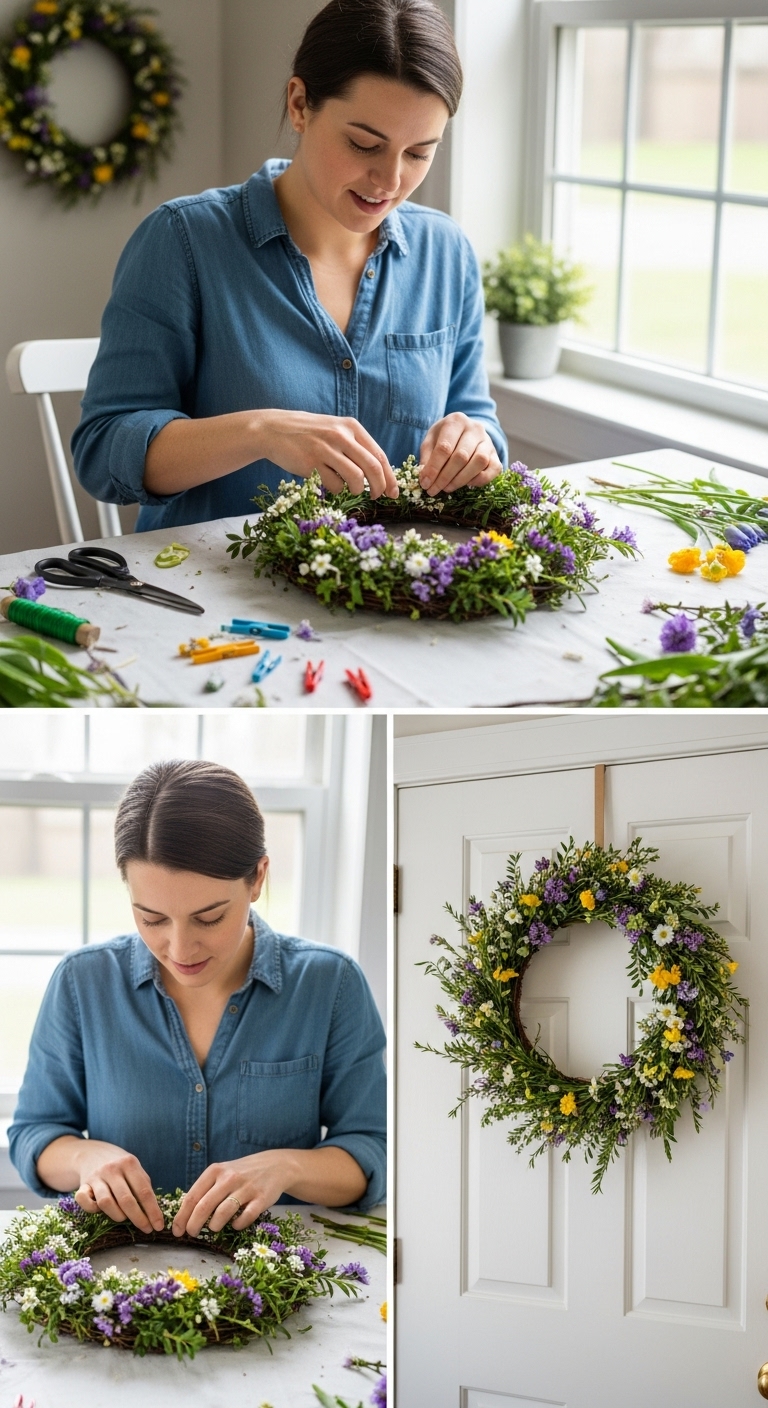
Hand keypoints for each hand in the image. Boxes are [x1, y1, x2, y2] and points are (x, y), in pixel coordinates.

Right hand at [73, 1143, 164, 1234]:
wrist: (92, 1153)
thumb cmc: (120, 1167)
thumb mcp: (135, 1170)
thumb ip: (143, 1186)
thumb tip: (154, 1213)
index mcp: (129, 1164)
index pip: (144, 1191)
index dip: (152, 1211)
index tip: (159, 1226)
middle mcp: (112, 1169)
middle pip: (126, 1199)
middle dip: (138, 1218)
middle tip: (147, 1229)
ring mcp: (96, 1176)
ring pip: (106, 1202)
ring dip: (117, 1215)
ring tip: (124, 1218)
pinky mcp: (82, 1185)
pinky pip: (84, 1201)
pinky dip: (92, 1209)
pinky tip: (99, 1210)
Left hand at [172, 1151, 300, 1236]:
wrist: (275, 1165)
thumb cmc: (242, 1173)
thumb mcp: (222, 1173)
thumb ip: (206, 1189)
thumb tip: (185, 1215)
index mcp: (215, 1171)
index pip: (193, 1196)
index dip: (182, 1216)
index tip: (177, 1230)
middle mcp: (229, 1178)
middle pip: (204, 1206)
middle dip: (193, 1224)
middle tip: (191, 1233)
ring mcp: (246, 1188)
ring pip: (223, 1212)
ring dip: (214, 1225)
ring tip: (213, 1228)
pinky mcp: (261, 1198)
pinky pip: (245, 1217)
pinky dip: (237, 1225)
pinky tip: (235, 1225)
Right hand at [259, 410, 397, 499]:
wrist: (273, 430)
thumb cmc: (309, 434)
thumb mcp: (335, 430)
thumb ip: (355, 446)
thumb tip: (380, 473)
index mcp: (351, 427)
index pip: (379, 455)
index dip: (390, 477)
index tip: (393, 492)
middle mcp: (341, 436)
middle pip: (373, 468)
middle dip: (379, 487)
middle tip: (377, 497)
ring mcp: (326, 449)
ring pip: (356, 478)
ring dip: (357, 490)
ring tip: (351, 489)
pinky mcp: (311, 463)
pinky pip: (334, 485)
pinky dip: (335, 489)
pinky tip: (328, 482)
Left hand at [419, 413, 502, 494]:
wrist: (465, 431)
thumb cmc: (445, 437)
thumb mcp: (431, 441)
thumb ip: (427, 457)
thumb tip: (425, 477)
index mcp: (456, 421)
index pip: (444, 447)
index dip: (434, 468)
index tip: (425, 483)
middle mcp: (475, 428)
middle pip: (461, 456)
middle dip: (445, 477)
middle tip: (433, 490)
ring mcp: (488, 441)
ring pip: (479, 463)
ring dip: (461, 480)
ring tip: (447, 488)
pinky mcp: (496, 454)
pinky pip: (493, 469)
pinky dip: (480, 480)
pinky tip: (467, 484)